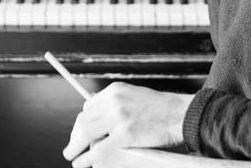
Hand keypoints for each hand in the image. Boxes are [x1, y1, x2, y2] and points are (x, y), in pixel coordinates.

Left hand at [62, 82, 193, 167]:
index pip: (88, 106)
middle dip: (75, 134)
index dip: (81, 122)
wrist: (179, 114)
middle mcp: (114, 101)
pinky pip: (98, 148)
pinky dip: (85, 158)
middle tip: (72, 146)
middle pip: (84, 119)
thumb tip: (96, 115)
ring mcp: (119, 117)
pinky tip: (80, 163)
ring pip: (86, 133)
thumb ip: (115, 103)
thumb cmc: (160, 108)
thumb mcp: (134, 95)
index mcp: (115, 90)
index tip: (78, 131)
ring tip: (71, 154)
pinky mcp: (125, 134)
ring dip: (75, 146)